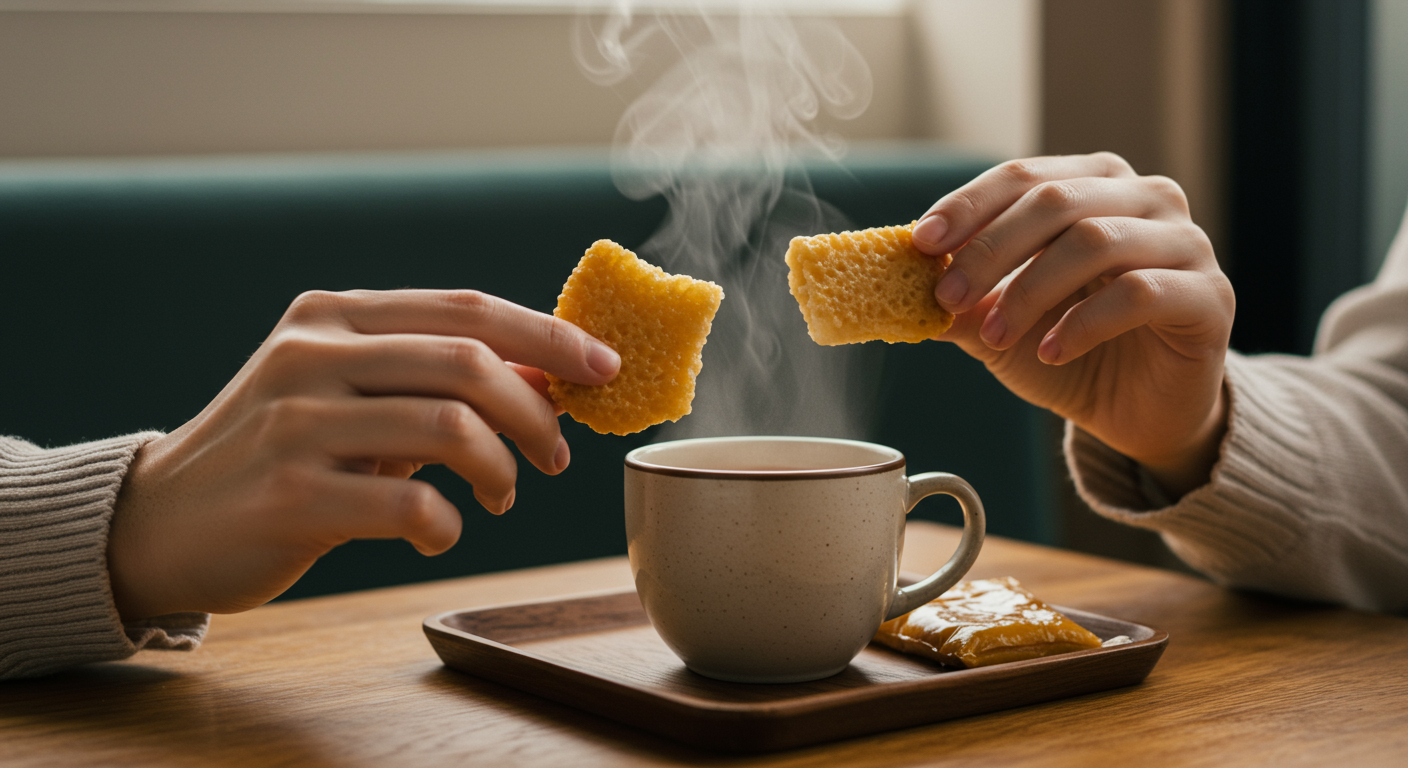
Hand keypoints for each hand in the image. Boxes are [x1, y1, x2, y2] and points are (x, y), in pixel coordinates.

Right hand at [107, 290, 618, 619]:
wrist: (161, 523)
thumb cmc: (281, 454)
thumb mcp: (350, 396)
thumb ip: (433, 378)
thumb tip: (550, 373)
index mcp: (334, 317)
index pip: (466, 309)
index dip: (550, 334)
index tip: (606, 367)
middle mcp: (312, 354)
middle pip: (469, 362)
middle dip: (537, 411)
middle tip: (556, 454)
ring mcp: (295, 422)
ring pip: (450, 428)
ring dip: (502, 470)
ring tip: (501, 496)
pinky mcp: (288, 496)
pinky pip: (412, 506)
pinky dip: (449, 525)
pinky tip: (438, 534)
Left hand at [911, 153, 1234, 496]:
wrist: (1139, 413)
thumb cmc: (1071, 351)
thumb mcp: (1000, 323)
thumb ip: (961, 298)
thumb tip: (898, 283)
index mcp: (1093, 185)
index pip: (1023, 175)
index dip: (968, 206)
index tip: (921, 243)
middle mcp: (1145, 198)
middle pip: (1056, 201)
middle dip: (990, 250)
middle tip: (946, 297)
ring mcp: (1185, 242)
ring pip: (1096, 241)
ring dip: (1030, 290)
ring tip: (997, 336)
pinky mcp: (1209, 295)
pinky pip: (1140, 293)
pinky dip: (1083, 322)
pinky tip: (1050, 351)